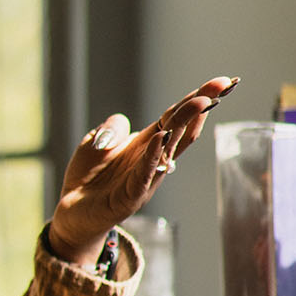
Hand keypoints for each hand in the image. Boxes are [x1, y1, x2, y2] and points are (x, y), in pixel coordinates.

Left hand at [47, 75, 238, 266]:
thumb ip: (111, 129)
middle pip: (180, 127)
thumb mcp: (95, 143)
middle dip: (201, 105)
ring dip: (184, 124)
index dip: (196, 99)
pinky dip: (153, 155)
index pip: (175, 117)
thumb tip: (124, 120)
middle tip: (223, 84)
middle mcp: (152, 159)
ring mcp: (146, 177)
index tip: (221, 81)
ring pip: (170, 148)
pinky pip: (144, 173)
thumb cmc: (88, 178)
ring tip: (199, 102)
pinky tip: (160, 139)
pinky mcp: (131, 196)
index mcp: (147, 143)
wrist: (72, 214)